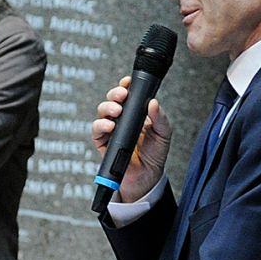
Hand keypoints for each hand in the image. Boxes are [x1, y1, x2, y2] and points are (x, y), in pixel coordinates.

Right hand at [90, 75, 173, 202]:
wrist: (147, 177)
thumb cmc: (155, 154)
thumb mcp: (163, 134)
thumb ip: (160, 118)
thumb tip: (153, 102)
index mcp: (135, 113)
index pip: (127, 94)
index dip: (125, 85)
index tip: (128, 82)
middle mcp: (121, 118)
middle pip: (112, 99)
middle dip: (115, 94)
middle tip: (122, 95)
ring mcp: (111, 130)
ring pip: (102, 111)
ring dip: (108, 107)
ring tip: (117, 111)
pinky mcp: (103, 142)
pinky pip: (96, 130)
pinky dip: (101, 125)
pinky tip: (110, 126)